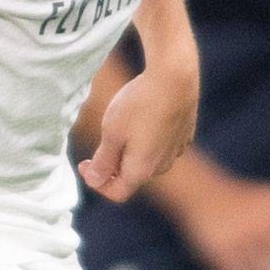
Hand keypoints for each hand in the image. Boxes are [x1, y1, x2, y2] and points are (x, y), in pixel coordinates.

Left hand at [77, 63, 197, 204]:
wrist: (175, 77)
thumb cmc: (139, 104)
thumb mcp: (111, 132)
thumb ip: (103, 161)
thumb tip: (94, 181)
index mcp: (142, 170)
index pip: (117, 193)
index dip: (97, 183)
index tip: (84, 163)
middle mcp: (162, 165)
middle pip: (131, 177)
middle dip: (112, 166)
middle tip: (100, 142)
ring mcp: (176, 150)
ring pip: (147, 161)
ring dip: (129, 152)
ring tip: (121, 126)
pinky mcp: (184, 134)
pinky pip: (161, 146)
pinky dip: (147, 140)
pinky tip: (141, 117)